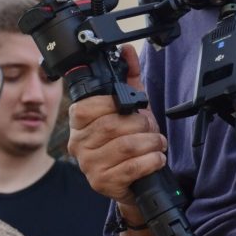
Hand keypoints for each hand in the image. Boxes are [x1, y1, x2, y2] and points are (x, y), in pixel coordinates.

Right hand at [68, 45, 166, 216]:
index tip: (133, 107)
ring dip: (150, 142)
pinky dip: (151, 160)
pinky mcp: (102, 183)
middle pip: (112, 125)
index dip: (116, 104)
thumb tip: (128, 52)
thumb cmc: (128, 141)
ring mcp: (88, 165)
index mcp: (79, 121)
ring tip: (157, 143)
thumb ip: (129, 79)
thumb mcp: (128, 109)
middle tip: (152, 127)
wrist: (133, 180)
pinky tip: (156, 158)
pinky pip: (131, 168)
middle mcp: (78, 144)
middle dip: (142, 124)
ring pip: (125, 146)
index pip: (90, 106)